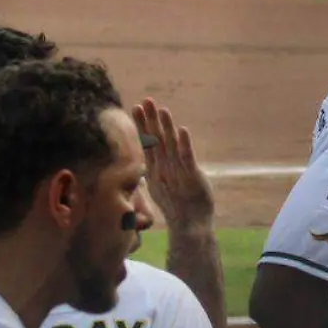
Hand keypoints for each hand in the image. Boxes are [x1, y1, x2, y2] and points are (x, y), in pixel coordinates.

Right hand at [134, 98, 213, 231]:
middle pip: (156, 140)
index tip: (136, 106)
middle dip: (150, 120)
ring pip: (170, 146)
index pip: (149, 142)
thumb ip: (154, 173)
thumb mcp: (161, 188)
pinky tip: (181, 130)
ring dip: (165, 127)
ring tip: (162, 109)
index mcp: (157, 170)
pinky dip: (184, 144)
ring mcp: (177, 173)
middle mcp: (164, 169)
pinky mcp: (191, 177)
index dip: (143, 124)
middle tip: (145, 101)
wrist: (189, 226)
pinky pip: (187, 158)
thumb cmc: (177, 207)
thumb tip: (144, 164)